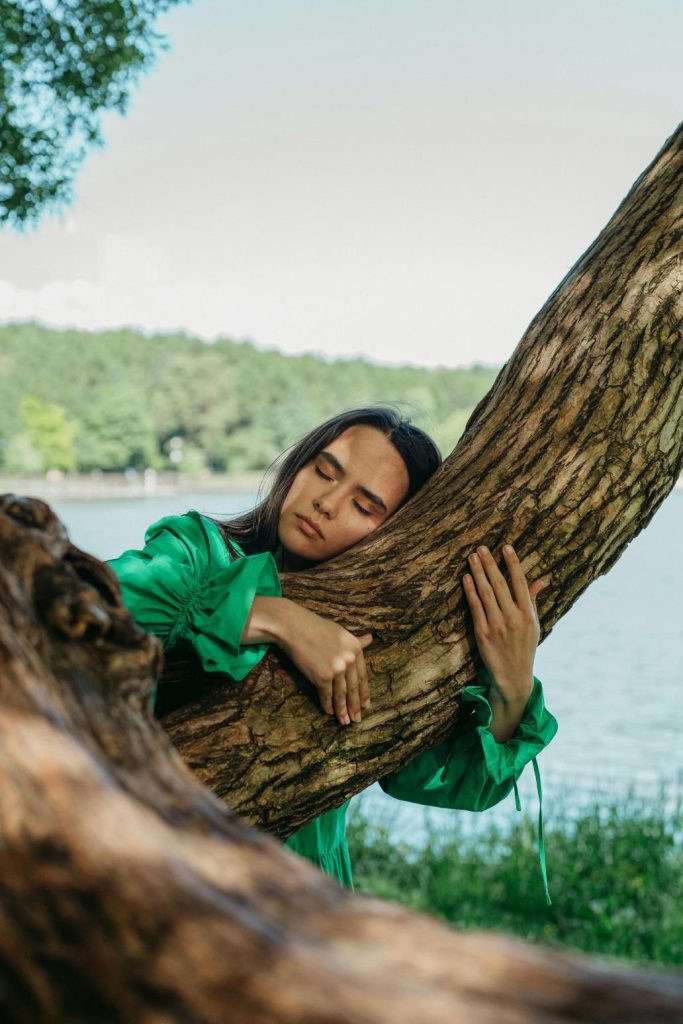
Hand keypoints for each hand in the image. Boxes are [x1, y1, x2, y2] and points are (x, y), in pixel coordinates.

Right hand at [246, 596, 371, 724]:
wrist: (293, 627)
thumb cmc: (315, 627)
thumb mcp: (341, 632)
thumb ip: (356, 641)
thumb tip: (371, 639)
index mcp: (356, 649)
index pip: (362, 676)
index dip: (363, 693)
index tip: (365, 705)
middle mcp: (349, 660)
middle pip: (353, 688)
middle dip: (355, 707)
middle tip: (357, 720)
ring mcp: (336, 670)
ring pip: (340, 695)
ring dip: (342, 710)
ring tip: (345, 721)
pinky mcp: (321, 677)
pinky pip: (326, 695)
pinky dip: (327, 706)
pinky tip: (329, 712)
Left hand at [462, 544, 543, 740]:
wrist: (513, 676)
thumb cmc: (524, 647)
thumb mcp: (534, 624)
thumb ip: (533, 601)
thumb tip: (540, 580)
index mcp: (528, 614)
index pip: (520, 583)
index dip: (513, 564)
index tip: (506, 547)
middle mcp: (513, 618)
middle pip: (499, 585)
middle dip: (490, 564)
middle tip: (482, 548)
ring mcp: (497, 625)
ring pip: (486, 593)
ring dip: (478, 572)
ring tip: (472, 557)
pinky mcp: (482, 633)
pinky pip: (475, 607)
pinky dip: (470, 591)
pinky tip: (466, 578)